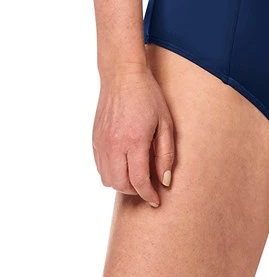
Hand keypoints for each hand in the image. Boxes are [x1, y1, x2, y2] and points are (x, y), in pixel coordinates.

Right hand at [92, 66, 174, 206]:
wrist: (122, 75)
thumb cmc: (148, 96)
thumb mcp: (165, 123)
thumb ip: (166, 154)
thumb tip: (164, 181)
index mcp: (134, 141)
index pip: (139, 181)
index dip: (149, 195)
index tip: (156, 201)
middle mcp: (114, 145)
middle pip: (121, 185)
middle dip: (136, 192)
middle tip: (148, 187)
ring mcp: (101, 143)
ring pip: (107, 179)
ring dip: (122, 184)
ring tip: (137, 176)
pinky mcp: (94, 140)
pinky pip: (100, 167)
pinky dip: (112, 173)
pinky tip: (124, 165)